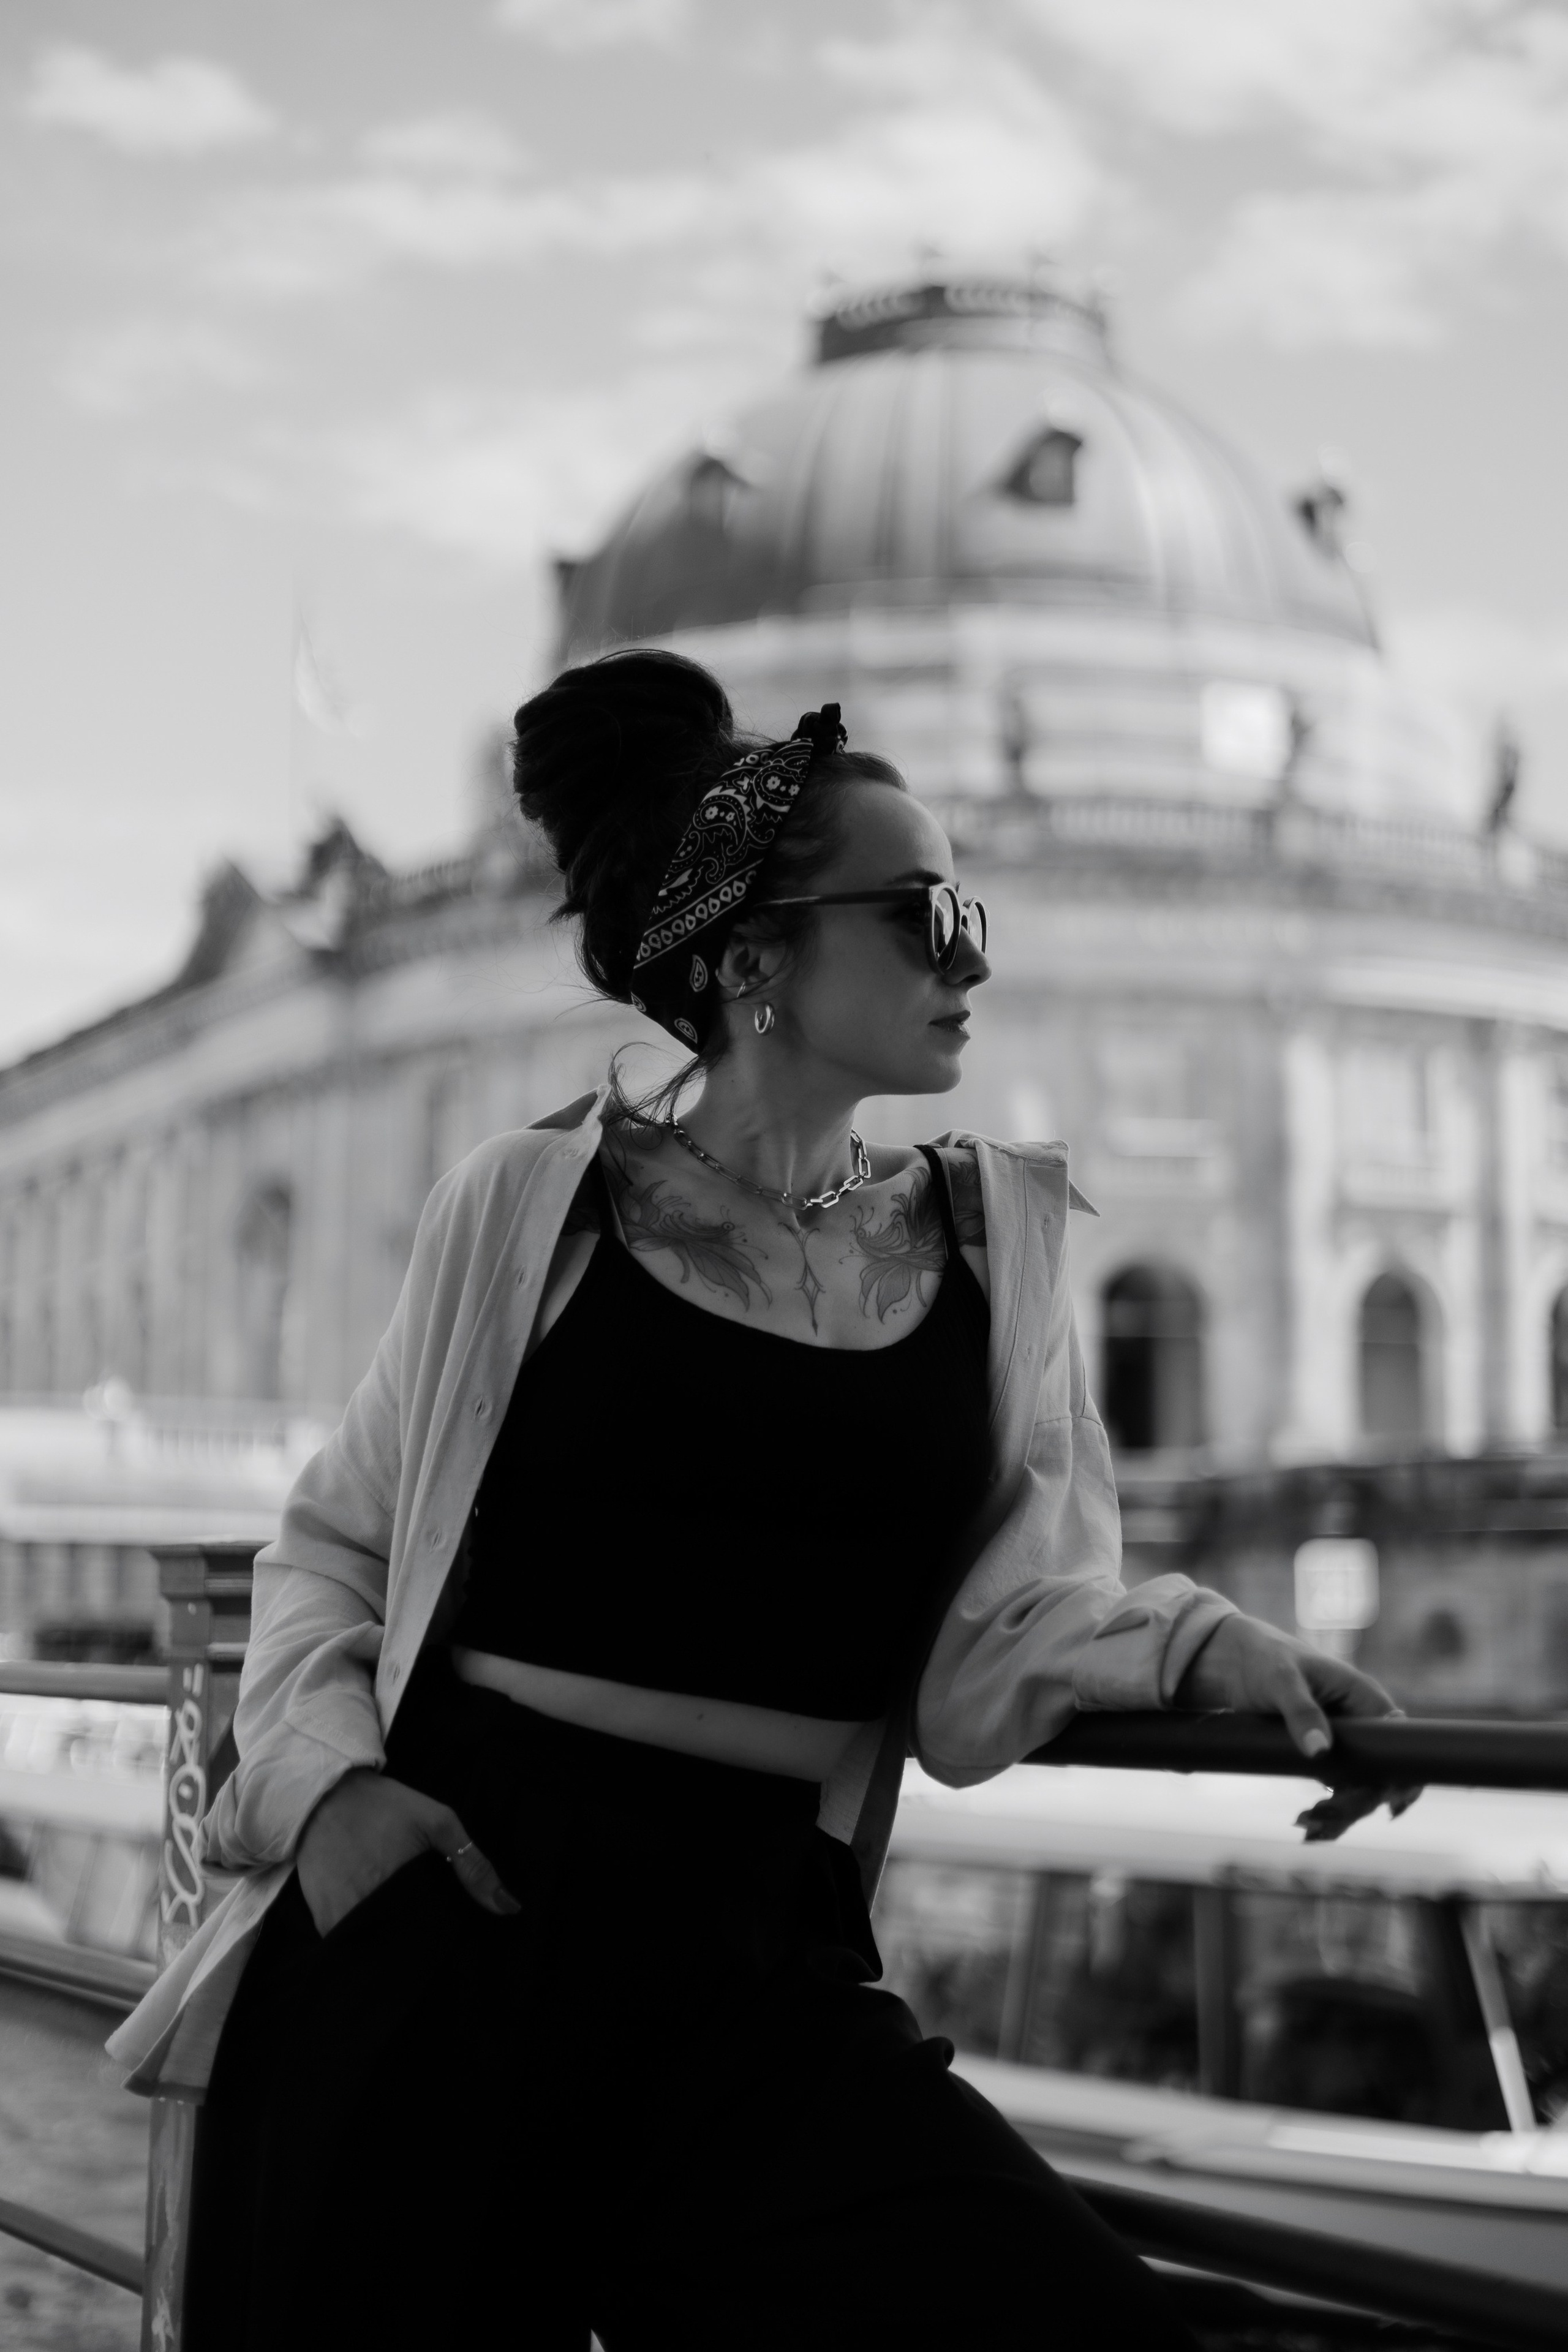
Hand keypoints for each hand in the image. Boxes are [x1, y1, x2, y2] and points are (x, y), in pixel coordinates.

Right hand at [294, 1768, 519, 1935]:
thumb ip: (473, 1866)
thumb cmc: (386, 1805)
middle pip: (398, 1948)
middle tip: (418, 1917)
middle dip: (412, 1941)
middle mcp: (365, 1913)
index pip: (426, 1941)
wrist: (324, 1792)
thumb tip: (509, 1907)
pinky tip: (371, 1910)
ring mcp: (339, 1918)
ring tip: (396, 1915)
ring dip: (385, 1937)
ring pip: (371, 1945)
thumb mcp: (438, 1822)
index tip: (442, 1929)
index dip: (437, 1940)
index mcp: (398, 1893)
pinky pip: (347, 1938)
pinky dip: (361, 1931)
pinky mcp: (320, 1917)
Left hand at [1177, 1614, 1419, 1841]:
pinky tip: (1307, 1826)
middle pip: (1382, 1775)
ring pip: (1361, 1789)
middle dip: (1357, 1802)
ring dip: (1340, 1813)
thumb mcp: (1281, 1680)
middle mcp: (1362, 1723)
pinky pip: (1339, 1792)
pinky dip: (1329, 1811)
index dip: (1401, 1777)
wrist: (1231, 1662)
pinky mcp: (1325, 1757)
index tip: (1384, 1806)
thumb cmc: (1263, 1658)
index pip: (1400, 1743)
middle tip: (1317, 1816)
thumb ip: (1301, 1712)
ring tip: (1304, 1823)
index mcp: (1364, 1698)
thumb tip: (1320, 1752)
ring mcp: (1345, 1743)